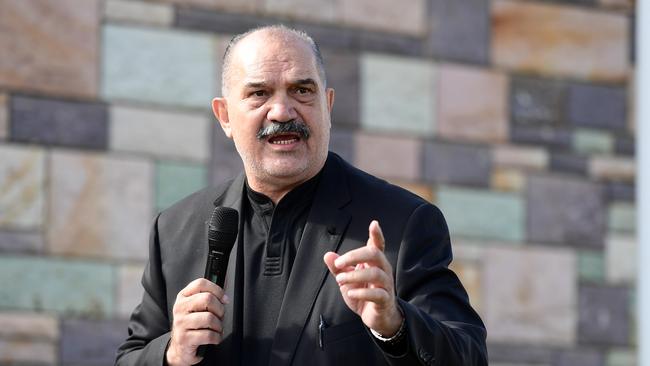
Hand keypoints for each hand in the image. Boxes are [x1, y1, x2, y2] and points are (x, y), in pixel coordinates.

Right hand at [166, 278, 228, 365]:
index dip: (217, 289)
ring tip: (216, 328)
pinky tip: (214, 337)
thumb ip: (210, 296)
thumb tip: (226, 283)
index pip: (200, 283)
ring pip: (209, 318)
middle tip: (220, 317)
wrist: (180, 348)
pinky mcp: (184, 338)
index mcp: (183, 297)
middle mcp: (180, 308)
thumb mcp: (198, 308)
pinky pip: (208, 335)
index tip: (224, 299)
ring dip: (219, 326)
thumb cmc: (193, 325)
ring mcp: (180, 323)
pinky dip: (216, 337)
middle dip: (220, 309)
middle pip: (207, 299)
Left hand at [323, 220, 402, 336]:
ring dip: (354, 275)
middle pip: (375, 254)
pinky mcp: (385, 300)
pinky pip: (377, 293)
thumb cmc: (363, 294)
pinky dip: (362, 292)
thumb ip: (338, 268)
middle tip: (339, 264)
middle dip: (355, 256)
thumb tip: (327, 255)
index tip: (374, 224)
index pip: (378, 245)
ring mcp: (386, 285)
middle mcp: (383, 270)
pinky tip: (350, 294)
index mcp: (374, 263)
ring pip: (376, 273)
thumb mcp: (347, 280)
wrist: (376, 317)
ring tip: (340, 280)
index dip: (376, 234)